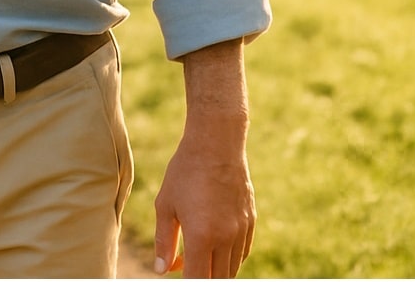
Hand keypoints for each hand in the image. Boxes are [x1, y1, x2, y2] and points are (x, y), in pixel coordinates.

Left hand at [153, 39, 254, 277]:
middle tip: (188, 270)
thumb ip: (164, 240)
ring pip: (232, 269)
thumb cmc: (184, 172)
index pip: (197, 278)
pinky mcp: (251, 222)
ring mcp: (242, 231)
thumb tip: (162, 269)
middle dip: (202, 279)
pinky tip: (215, 251)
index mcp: (201, 236)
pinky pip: (242, 253)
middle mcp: (226, 238)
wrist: (216, 145)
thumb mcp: (165, 205)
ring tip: (198, 262)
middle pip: (218, 278)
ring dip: (216, 272)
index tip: (179, 280)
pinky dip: (230, 259)